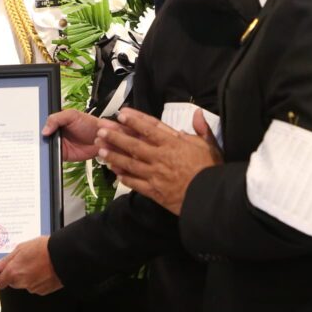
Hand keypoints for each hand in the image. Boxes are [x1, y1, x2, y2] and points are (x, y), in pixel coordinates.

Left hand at [0, 236, 61, 294]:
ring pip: (25, 284)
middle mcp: (21, 283)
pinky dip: (39, 280)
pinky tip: (45, 270)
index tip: (5, 271)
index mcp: (13, 273)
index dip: (1, 276)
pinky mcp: (44, 291)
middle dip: (16, 274)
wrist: (63, 255)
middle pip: (13, 282)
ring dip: (29, 277)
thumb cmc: (43, 248)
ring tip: (38, 263)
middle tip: (26, 261)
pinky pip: (37, 287)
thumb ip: (4, 261)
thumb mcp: (20, 249)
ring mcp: (33, 288)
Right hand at [42, 109, 101, 161]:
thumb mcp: (72, 115)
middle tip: (41, 137)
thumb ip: (56, 118)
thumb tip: (44, 130)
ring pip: (46, 147)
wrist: (103, 139)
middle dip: (40, 138)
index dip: (37, 126)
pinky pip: (53, 156)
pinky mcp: (62, 154)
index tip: (34, 128)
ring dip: (45, 147)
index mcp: (56, 121)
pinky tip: (52, 152)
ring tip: (48, 144)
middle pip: (42, 136)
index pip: (42, 123)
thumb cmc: (89, 124)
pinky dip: (51, 156)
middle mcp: (56, 132)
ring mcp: (58, 144)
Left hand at [97, 107, 221, 214]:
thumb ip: (201, 129)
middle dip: (115, 136)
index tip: (121, 114)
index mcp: (173, 144)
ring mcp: (155, 175)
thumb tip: (197, 113)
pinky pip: (135, 183)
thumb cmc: (211, 170)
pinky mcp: (154, 191)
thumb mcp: (210, 146)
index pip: (149, 129)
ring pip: (130, 163)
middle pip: (133, 145)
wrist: (211, 198)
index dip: (134, 120)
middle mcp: (160, 157)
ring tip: (100, 150)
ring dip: (114, 156)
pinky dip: (124, 177)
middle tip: (101, 130)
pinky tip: (114, 173)